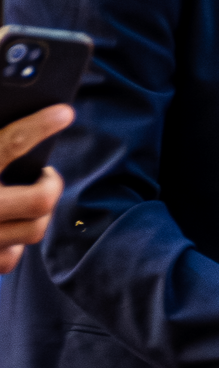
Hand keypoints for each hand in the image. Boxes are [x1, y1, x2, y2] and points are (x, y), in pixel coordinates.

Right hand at [0, 104, 68, 273]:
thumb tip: (18, 116)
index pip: (10, 143)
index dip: (40, 125)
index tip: (64, 112)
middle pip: (41, 200)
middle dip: (50, 186)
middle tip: (45, 176)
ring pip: (34, 229)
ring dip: (36, 213)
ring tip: (23, 199)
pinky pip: (13, 255)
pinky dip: (13, 242)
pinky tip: (4, 227)